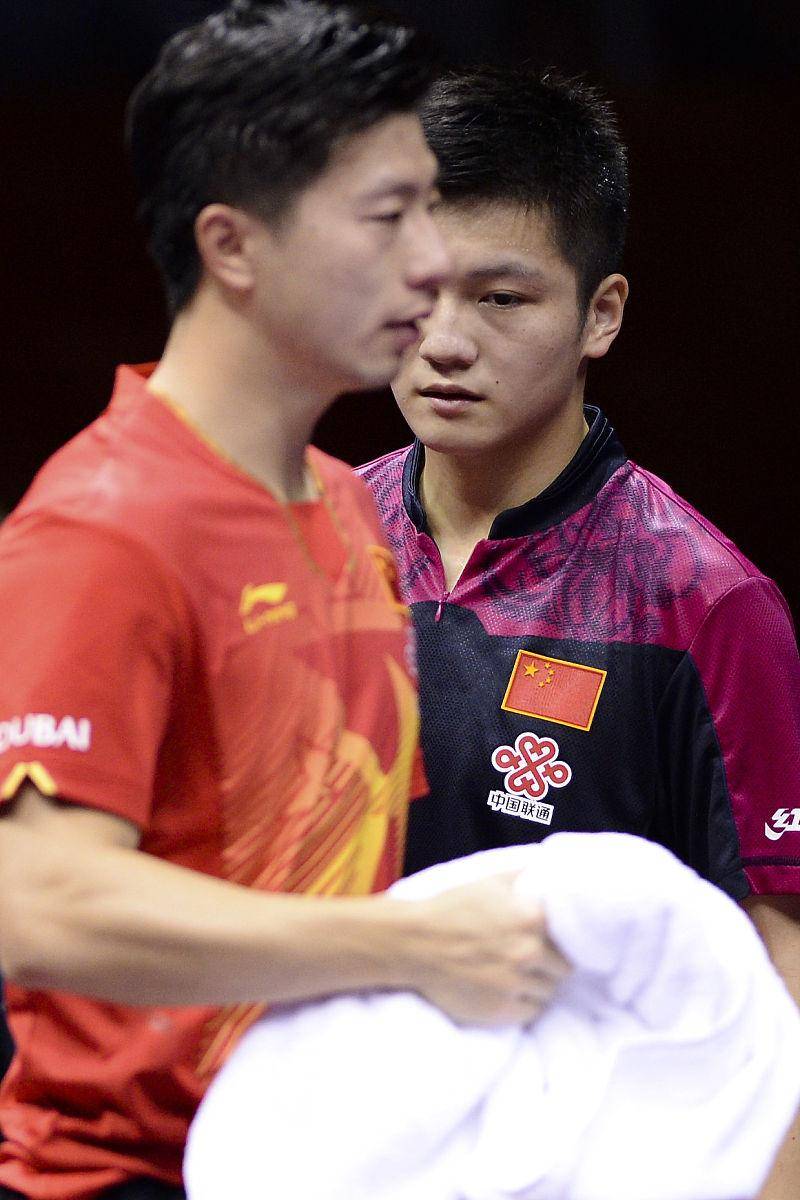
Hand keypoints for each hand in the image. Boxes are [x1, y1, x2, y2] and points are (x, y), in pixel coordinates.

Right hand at [400, 871, 570, 1026]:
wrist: (413, 943)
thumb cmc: (450, 909)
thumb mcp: (489, 882)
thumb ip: (523, 877)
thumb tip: (545, 871)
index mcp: (531, 918)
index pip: (568, 940)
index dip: (559, 942)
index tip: (551, 943)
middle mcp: (529, 952)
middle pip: (562, 969)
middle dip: (549, 965)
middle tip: (532, 961)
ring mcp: (515, 984)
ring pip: (548, 992)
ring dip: (537, 986)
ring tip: (519, 977)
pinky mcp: (501, 1010)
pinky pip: (531, 1012)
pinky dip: (524, 1004)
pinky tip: (510, 992)